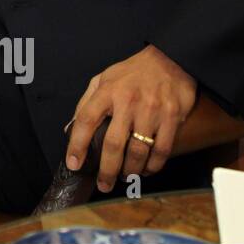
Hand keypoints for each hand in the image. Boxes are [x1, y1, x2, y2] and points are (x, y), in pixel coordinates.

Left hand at [65, 44, 196, 193]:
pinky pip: (162, 150)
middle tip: (104, 184)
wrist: (170, 59)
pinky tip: (146, 171)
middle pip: (114, 144)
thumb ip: (87, 102)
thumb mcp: (103, 78)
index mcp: (107, 91)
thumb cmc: (133, 72)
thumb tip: (71, 127)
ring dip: (130, 171)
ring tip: (125, 178)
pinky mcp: (172, 118)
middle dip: (107, 170)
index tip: (74, 163)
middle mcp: (128, 102)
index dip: (77, 144)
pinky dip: (153, 166)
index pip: (85, 120)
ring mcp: (151, 111)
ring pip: (139, 151)